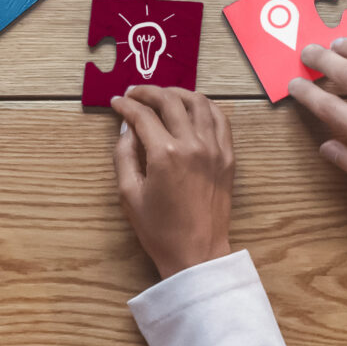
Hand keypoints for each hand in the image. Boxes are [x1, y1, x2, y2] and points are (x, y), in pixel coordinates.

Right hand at [111, 87, 234, 277]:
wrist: (197, 253)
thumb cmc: (159, 230)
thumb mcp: (129, 194)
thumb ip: (124, 154)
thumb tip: (127, 127)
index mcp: (165, 154)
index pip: (143, 115)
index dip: (126, 105)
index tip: (117, 102)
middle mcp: (192, 144)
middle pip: (170, 101)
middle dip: (149, 92)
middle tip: (135, 93)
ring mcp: (214, 148)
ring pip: (199, 102)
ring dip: (178, 93)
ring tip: (163, 95)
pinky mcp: (228, 156)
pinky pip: (220, 119)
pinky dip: (205, 106)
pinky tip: (193, 106)